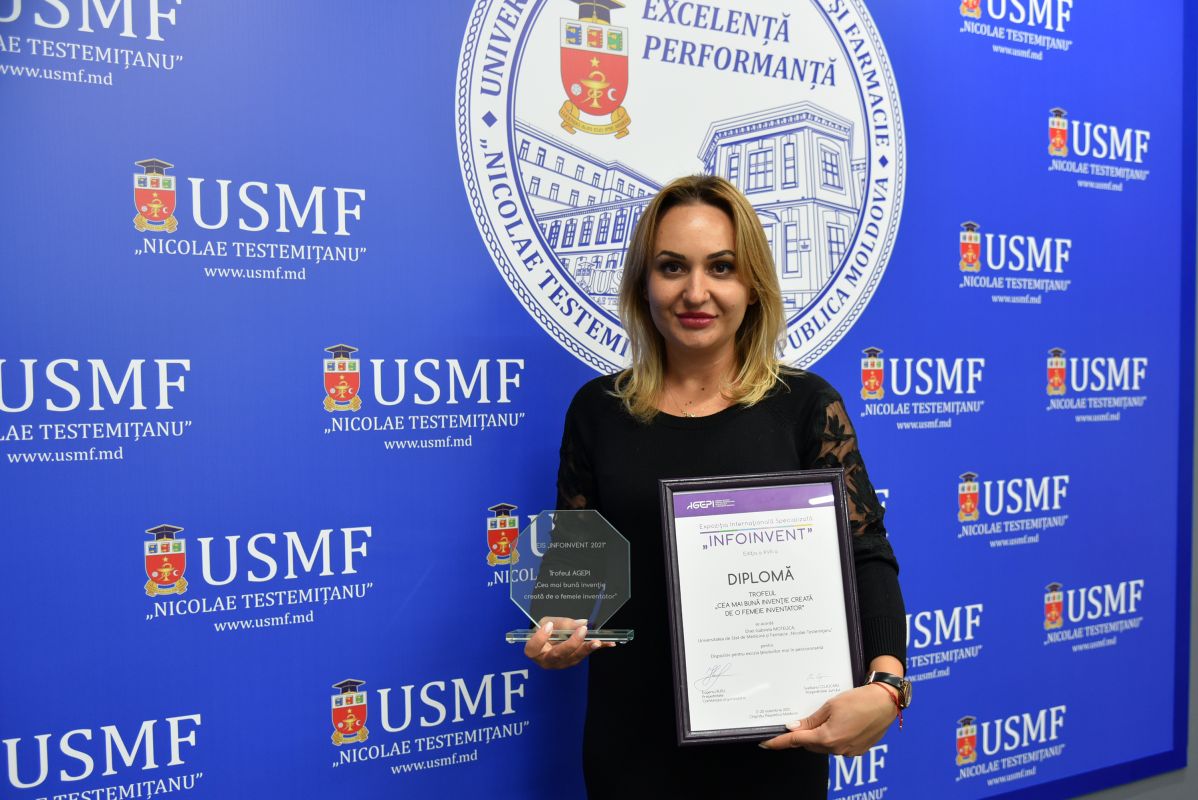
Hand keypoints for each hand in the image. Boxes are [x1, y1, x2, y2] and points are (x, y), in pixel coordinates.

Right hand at [523, 617, 614, 669]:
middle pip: (558, 655)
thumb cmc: (545, 629)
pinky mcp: (574, 660)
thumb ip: (562, 623)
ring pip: (574, 658)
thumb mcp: (548, 621)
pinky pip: (585, 654)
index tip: (549, 626)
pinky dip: (598, 648)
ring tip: (597, 641)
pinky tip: (609, 644)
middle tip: (582, 631)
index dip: (540, 638)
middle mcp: (547, 660)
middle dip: (571, 644)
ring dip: (587, 648)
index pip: (533, 648)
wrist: (550, 637)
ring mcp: (562, 663)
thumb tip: (582, 623)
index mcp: (535, 651)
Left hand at [759, 684, 897, 755]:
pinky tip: (838, 724)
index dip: (779, 742)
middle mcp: (837, 749)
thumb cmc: (859, 700)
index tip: (765, 743)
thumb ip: (811, 720)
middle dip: (803, 735)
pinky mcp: (858, 750)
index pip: (796, 741)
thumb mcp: (830, 705)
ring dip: (819, 736)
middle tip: (799, 722)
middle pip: (810, 745)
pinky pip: (838, 747)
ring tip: (824, 719)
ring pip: (824, 746)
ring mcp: (848, 751)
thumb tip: (794, 728)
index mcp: (827, 738)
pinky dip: (832, 738)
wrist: (886, 702)